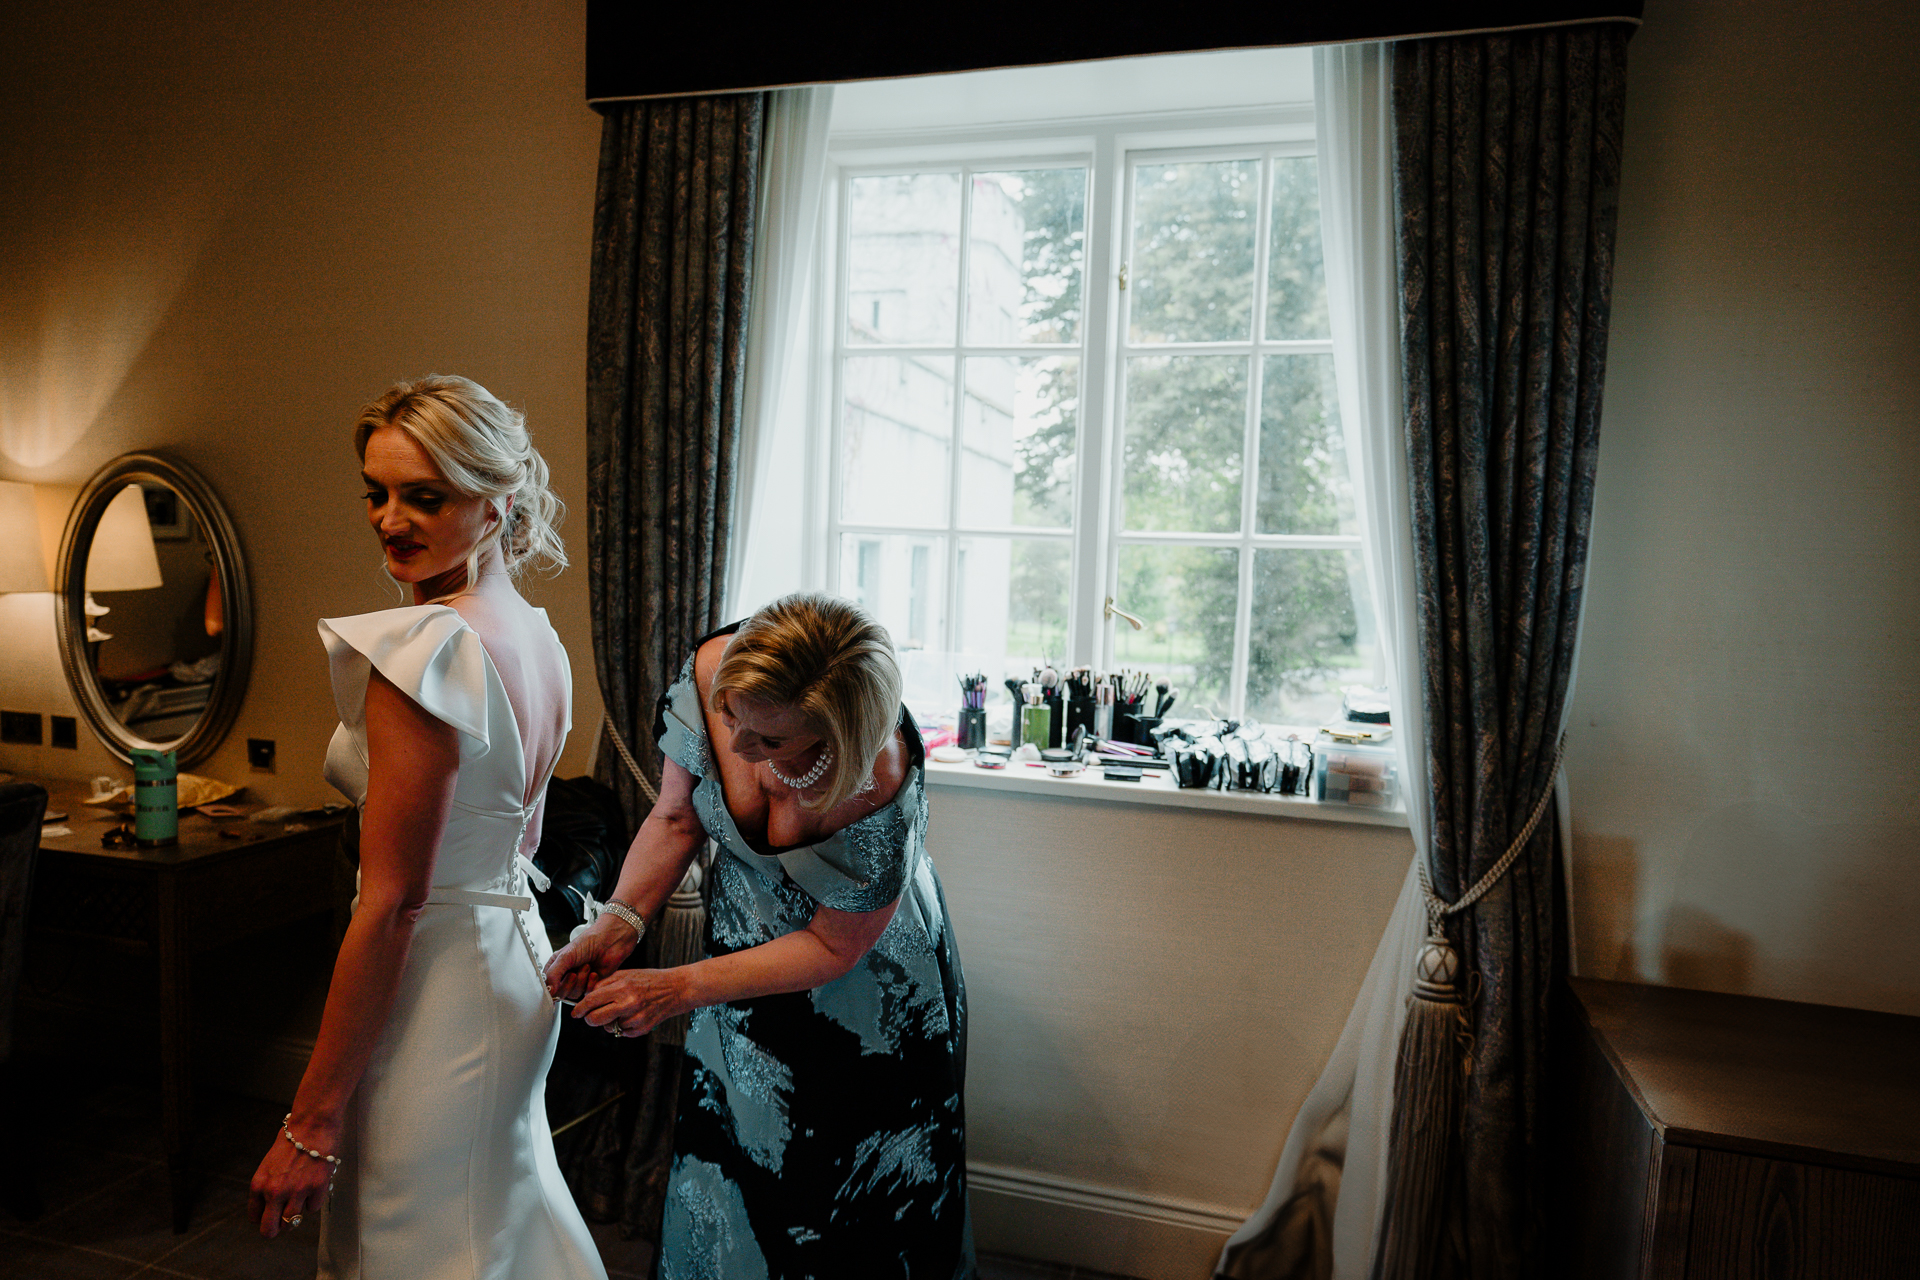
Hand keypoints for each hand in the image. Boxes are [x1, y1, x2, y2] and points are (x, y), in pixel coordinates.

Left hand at [248, 1115, 339, 1238]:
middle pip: (270, 1229)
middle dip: (275, 1230)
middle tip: (281, 1226)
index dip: (262, 1218)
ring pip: (293, 1222)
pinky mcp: (317, 1188)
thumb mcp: (269, 1164)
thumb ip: (268, 1185)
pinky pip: (313, 1208)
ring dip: (295, 1218)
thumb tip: (273, 1204)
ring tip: (299, 1206)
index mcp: (259, 1184)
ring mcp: (297, 1191)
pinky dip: (313, 1201)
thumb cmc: (291, 1139)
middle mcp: (275, 1191)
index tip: (269, 1214)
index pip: (254, 1217)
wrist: (312, 1124)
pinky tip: (314, 1188)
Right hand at [544, 913, 640, 1001]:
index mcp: (556, 966)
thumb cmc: (589, 942)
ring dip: (581, 981)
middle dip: (568, 984)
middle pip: (560, 993)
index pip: (547, 985)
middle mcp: (566, 975)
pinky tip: (594, 973)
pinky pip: (586, 993)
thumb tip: (549, 991)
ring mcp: (579, 980)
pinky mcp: (591, 985)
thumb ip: (554, 974)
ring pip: (573, 994)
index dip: (550, 989)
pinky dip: (590, 984)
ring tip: (587, 966)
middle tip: (574, 973)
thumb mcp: (566, 956)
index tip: (554, 988)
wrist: (611, 941)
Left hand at [572, 966, 690, 1038]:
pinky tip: (633, 1016)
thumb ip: (605, 984)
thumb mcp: (626, 974)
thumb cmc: (650, 980)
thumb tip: (587, 996)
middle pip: (595, 1019)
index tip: (576, 1012)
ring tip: (621, 1011)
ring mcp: (635, 1018)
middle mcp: (628, 1003)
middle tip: (592, 1016)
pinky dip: (623, 1027)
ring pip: (608, 1028)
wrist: (675, 989)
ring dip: (609, 1022)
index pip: (591, 1000)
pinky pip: (622, 1033)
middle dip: (590, 1018)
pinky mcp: (642, 1029)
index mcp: (622, 987)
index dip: (580, 1008)